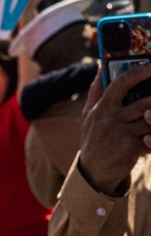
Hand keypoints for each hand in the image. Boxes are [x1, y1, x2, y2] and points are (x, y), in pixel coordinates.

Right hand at [77, 62, 150, 194]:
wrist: (93, 170)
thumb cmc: (94, 137)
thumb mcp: (89, 114)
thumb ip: (97, 90)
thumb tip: (102, 65)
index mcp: (102, 107)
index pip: (121, 83)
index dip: (139, 72)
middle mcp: (111, 118)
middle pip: (145, 102)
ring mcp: (121, 134)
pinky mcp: (130, 148)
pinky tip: (150, 137)